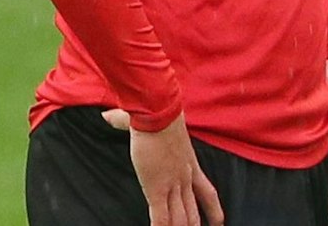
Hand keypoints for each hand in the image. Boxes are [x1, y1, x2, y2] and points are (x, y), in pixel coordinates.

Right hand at [102, 111, 223, 225]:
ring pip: (179, 219)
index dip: (213, 211)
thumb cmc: (156, 113)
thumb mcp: (154, 124)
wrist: (158, 112)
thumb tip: (108, 116)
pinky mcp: (157, 189)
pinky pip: (160, 218)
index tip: (219, 223)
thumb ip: (129, 122)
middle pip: (193, 212)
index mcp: (190, 164)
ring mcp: (172, 185)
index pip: (207, 193)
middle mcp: (185, 178)